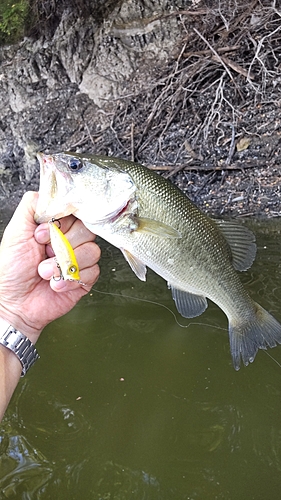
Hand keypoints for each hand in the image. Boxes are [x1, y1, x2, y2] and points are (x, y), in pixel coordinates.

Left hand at [0, 191, 99, 343]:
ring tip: (45, 272)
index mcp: (55, 228)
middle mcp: (68, 241)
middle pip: (87, 229)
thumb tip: (51, 191)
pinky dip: (70, 279)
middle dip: (63, 244)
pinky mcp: (84, 278)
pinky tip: (56, 283)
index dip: (62, 223)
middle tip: (44, 252)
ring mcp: (78, 260)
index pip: (74, 212)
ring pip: (92, 251)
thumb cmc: (11, 271)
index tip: (43, 234)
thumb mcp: (15, 231)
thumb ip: (32, 206)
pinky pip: (92, 271)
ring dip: (64, 264)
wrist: (14, 303)